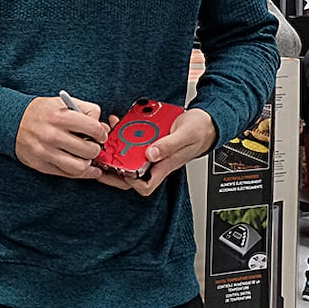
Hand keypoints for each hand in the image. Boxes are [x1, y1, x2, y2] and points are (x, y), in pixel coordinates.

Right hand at [15, 96, 106, 179]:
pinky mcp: (42, 165)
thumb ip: (86, 110)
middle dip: (96, 148)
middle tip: (93, 145)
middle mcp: (52, 135)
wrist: (11, 123)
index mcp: (59, 116)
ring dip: (88, 162)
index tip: (100, 134)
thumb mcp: (63, 103)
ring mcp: (46, 152)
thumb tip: (104, 128)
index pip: (93, 128)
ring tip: (86, 156)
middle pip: (89, 149)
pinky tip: (86, 168)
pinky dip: (81, 173)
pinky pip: (68, 174)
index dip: (101, 133)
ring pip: (80, 166)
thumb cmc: (41, 112)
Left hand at [99, 108, 216, 197]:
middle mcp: (156, 162)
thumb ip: (168, 145)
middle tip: (101, 156)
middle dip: (113, 166)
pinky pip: (134, 143)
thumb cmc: (200, 131)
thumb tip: (151, 154)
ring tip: (108, 135)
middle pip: (130, 174)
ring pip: (129, 157)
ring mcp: (152, 152)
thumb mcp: (185, 135)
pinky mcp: (151, 142)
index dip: (130, 182)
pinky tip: (120, 124)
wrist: (207, 121)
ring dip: (117, 148)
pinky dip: (125, 135)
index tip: (119, 169)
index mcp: (165, 165)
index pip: (145, 186)